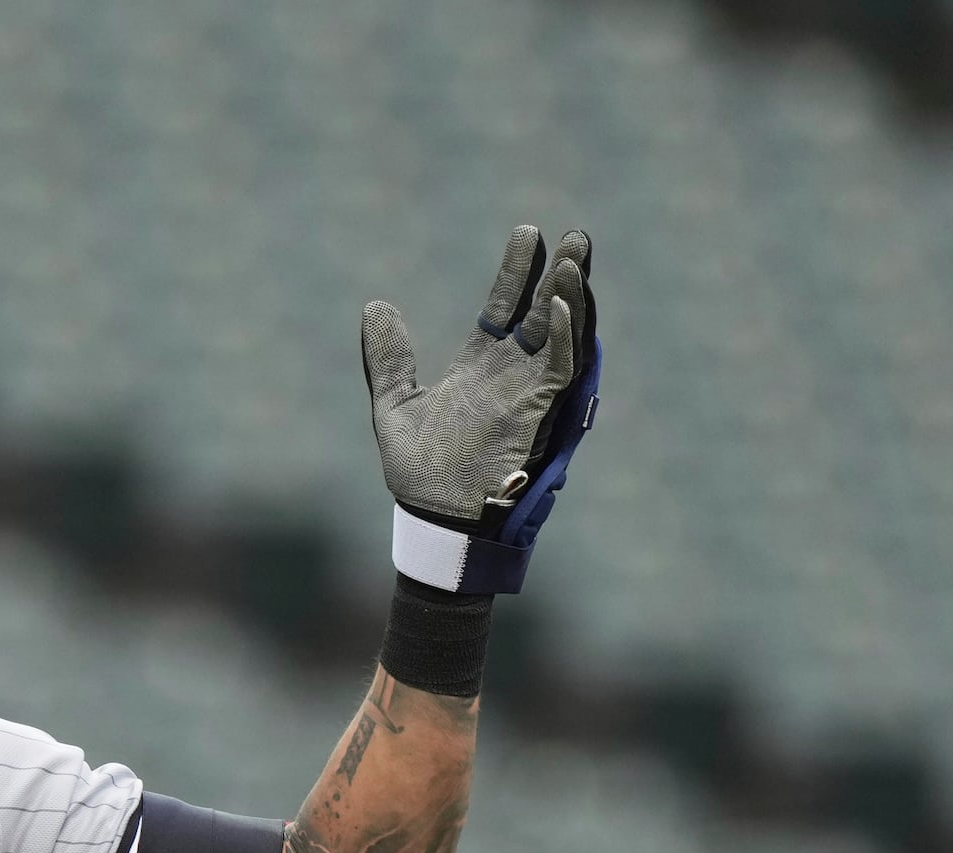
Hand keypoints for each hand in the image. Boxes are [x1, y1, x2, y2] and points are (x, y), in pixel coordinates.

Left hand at [362, 226, 597, 593]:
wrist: (434, 519)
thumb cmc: (418, 472)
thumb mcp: (394, 405)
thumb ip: (388, 358)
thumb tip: (375, 305)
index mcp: (481, 367)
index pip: (505, 308)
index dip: (517, 272)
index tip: (528, 233)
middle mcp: (512, 375)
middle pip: (544, 313)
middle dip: (561, 275)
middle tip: (576, 236)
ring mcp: (530, 392)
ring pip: (563, 335)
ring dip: (572, 297)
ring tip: (575, 259)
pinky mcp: (541, 413)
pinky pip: (562, 369)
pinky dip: (567, 336)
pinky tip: (564, 304)